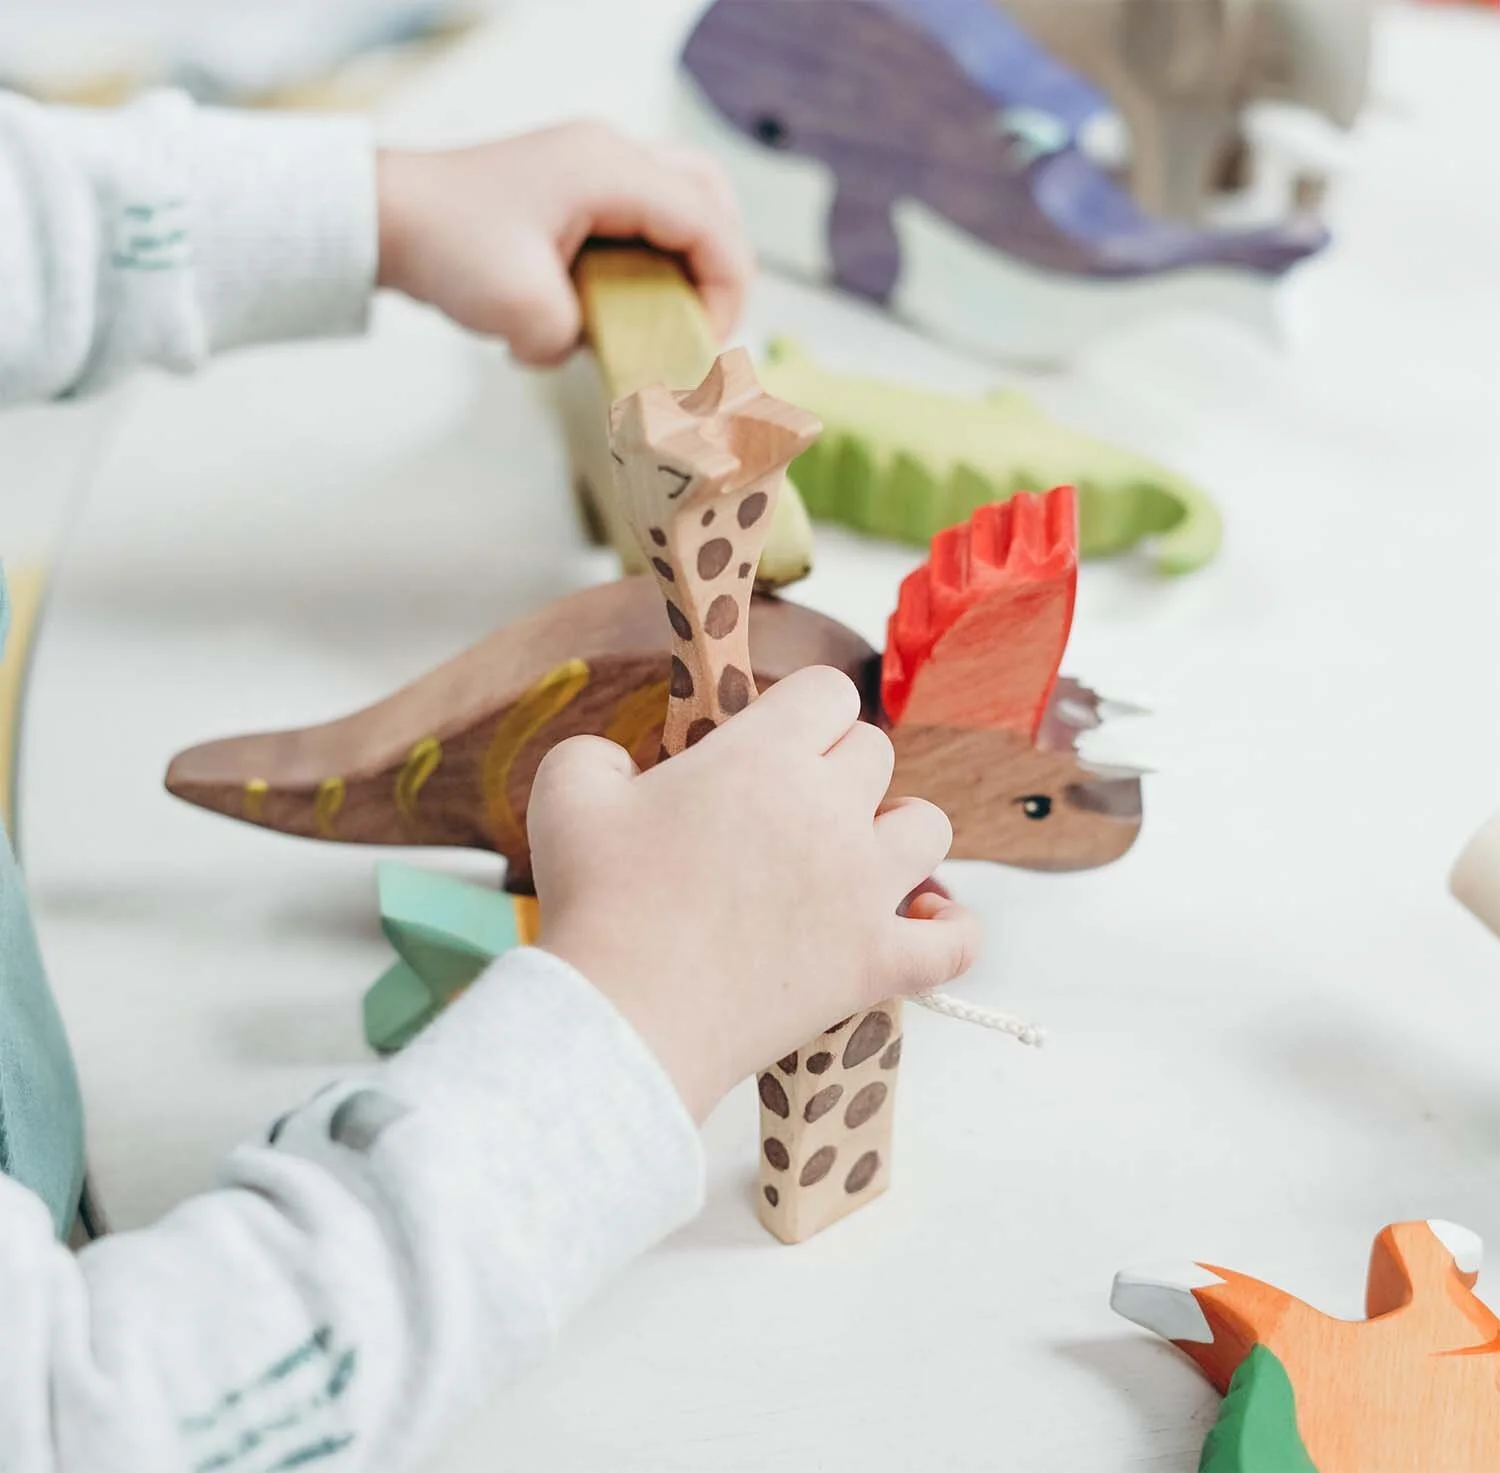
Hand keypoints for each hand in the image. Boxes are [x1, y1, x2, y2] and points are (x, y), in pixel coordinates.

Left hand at [375, 121, 750, 365]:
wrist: (382, 217)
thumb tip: (591, 347)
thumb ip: (580, 340)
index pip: (709, 224)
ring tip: (664, 320)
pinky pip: (639, 216)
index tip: (708, 346)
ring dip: (684, 262)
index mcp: (610, 170)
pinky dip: (647, 259)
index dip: (726, 291)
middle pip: (710, 198)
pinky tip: (616, 304)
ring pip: (679, 203)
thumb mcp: (523, 313)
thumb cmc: (444, 244)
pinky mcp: (572, 189)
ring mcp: (590, 166)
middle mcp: (609, 155)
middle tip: (701, 326)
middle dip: (720, 268)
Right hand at [528, 666, 980, 1121]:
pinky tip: (925, 919)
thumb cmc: (597, 903)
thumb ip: (597, 752)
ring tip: (855, 853)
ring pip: (928, 828)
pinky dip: (949, 929)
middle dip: (834, 767)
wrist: (625, 1019)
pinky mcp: (876, 962)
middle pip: (874, 753)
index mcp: (765, 757)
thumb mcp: (567, 793)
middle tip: (785, 808)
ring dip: (898, 831)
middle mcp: (830, 811)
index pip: (826, 692)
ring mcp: (864, 889)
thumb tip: (624, 764)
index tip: (771, 740)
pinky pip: (954, 940)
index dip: (800, 710)